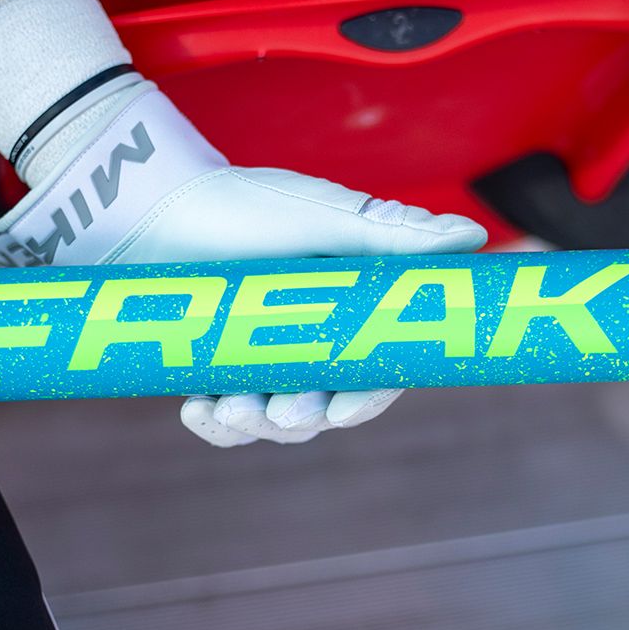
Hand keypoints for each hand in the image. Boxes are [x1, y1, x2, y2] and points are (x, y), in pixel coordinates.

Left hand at [0, 82, 486, 445]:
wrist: (155, 206)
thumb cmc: (242, 205)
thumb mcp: (320, 217)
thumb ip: (392, 234)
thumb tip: (472, 238)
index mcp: (347, 308)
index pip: (373, 367)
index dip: (367, 396)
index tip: (343, 409)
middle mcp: (310, 340)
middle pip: (323, 406)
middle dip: (302, 417)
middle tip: (278, 410)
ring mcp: (262, 358)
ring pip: (274, 420)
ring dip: (255, 424)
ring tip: (225, 405)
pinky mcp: (217, 370)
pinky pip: (224, 419)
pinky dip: (214, 424)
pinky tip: (196, 409)